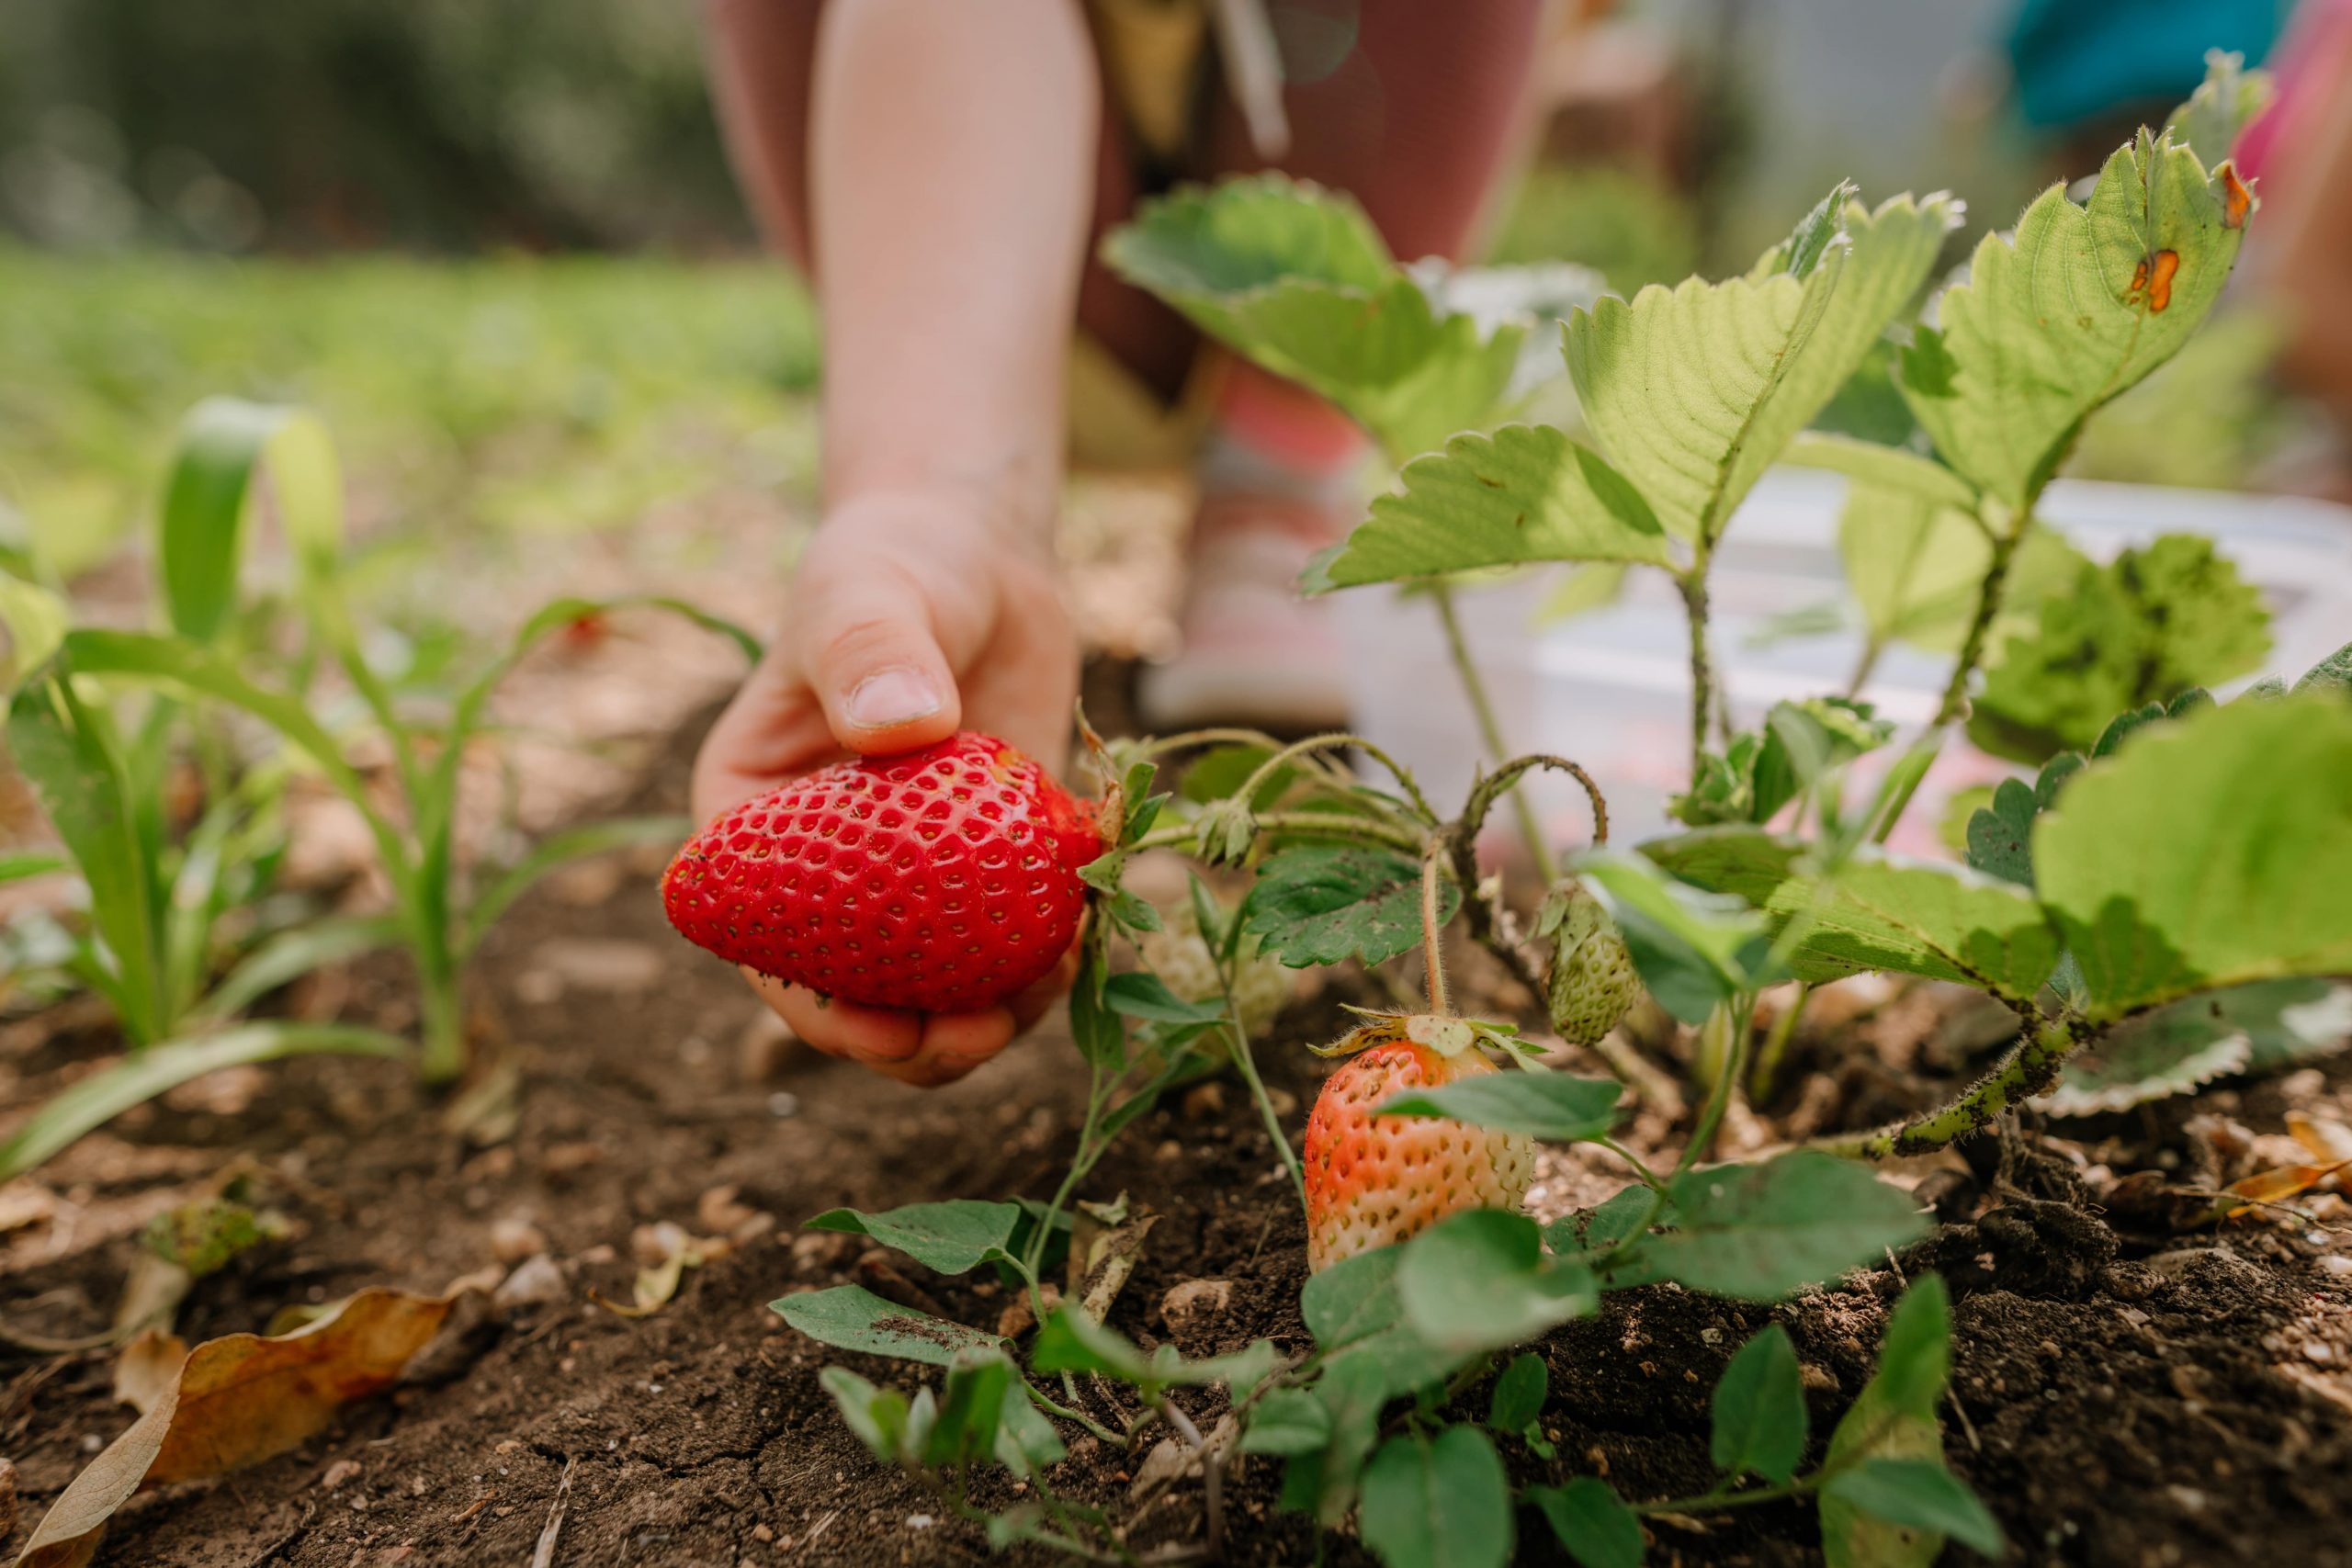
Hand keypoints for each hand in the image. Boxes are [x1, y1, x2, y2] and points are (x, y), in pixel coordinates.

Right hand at [691, 491, 1080, 1086]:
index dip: (821, 1013)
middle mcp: (823, 868)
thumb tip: (898, 727)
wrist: (977, 559)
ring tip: (1050, 982)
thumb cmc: (893, 567)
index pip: (766, 945)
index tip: (890, 1031)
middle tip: (985, 1034)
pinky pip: (1005, 941)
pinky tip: (1084, 938)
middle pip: (855, 992)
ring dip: (992, 1012)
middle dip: (915, 1041)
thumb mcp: (869, 597)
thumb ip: (870, 654)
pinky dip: (1043, 956)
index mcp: (755, 827)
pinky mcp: (985, 868)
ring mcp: (909, 876)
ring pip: (937, 984)